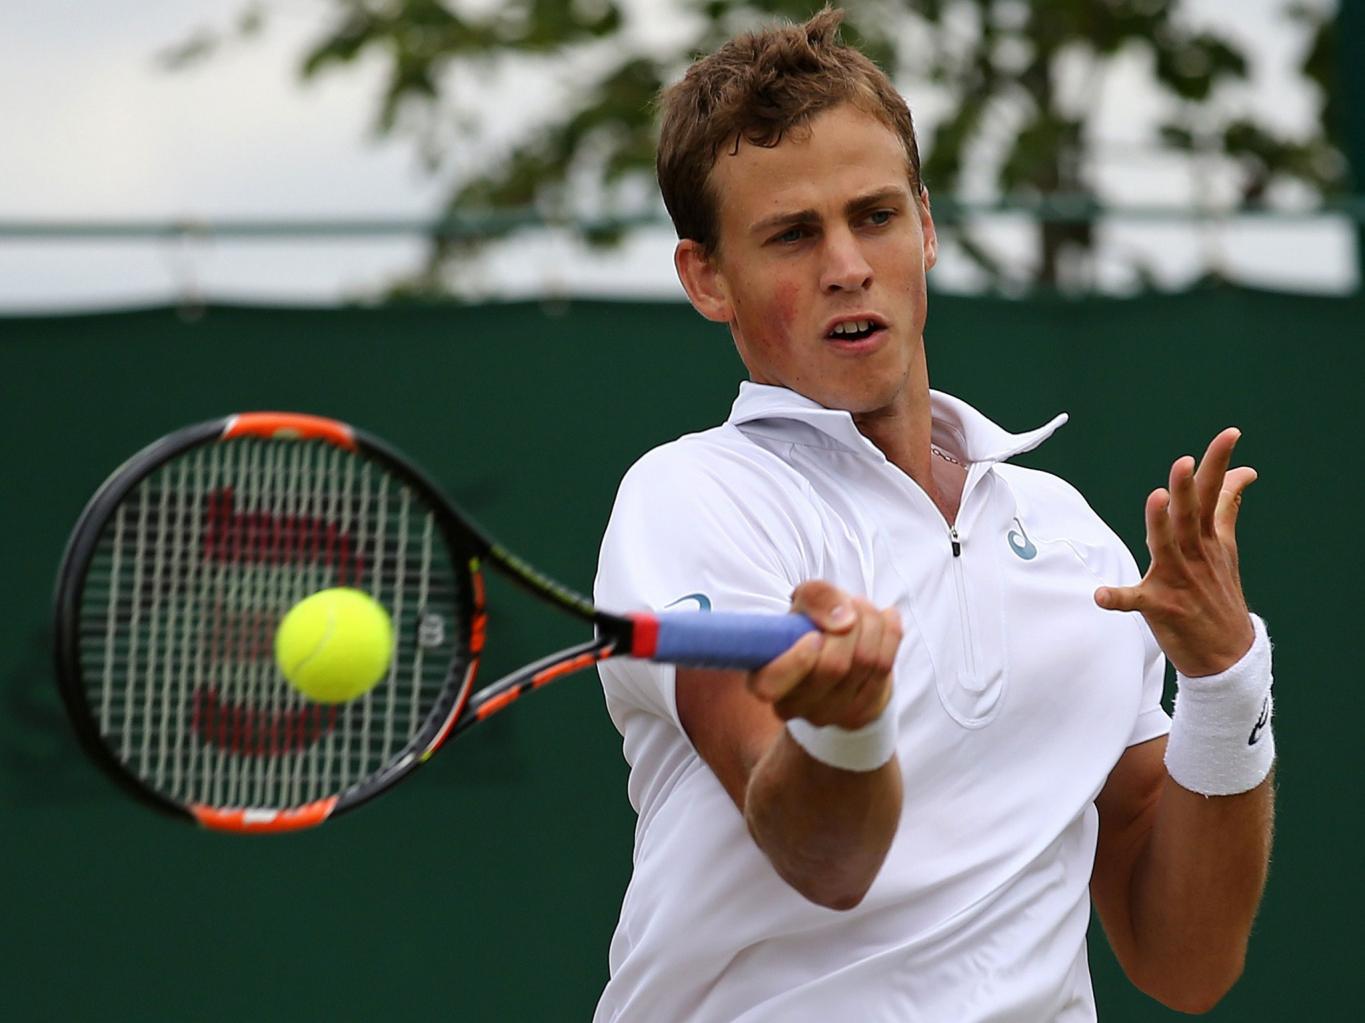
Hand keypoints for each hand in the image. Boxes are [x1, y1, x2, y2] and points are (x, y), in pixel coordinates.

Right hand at [749, 580, 900, 728]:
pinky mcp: (861, 713)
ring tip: (865, 607)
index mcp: (765, 679)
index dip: (798, 660)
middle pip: (833, 667)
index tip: (815, 635)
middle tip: (851, 603)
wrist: (837, 652)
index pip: (772, 685)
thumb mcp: (803, 603)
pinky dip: (891, 634)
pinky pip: (885, 668)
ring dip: (872, 623)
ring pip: (865, 664)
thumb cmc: (809, 627)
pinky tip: (886, 618)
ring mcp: (829, 715)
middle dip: (851, 624)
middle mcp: (793, 705)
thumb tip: (845, 621)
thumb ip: (816, 597)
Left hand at [1095, 428, 1256, 676]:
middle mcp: (1195, 555)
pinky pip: (1135, 601)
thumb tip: (1242, 473)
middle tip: (1184, 462)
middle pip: (1190, 516)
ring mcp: (1179, 581)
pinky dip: (1118, 598)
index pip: (1213, 494)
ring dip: (1160, 524)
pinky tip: (1101, 595)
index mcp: (1208, 539)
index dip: (1219, 464)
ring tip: (1155, 499)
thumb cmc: (1219, 593)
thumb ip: (1225, 508)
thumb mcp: (1225, 548)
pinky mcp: (1161, 608)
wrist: (1229, 654)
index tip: (1229, 434)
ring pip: (1167, 547)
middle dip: (1187, 489)